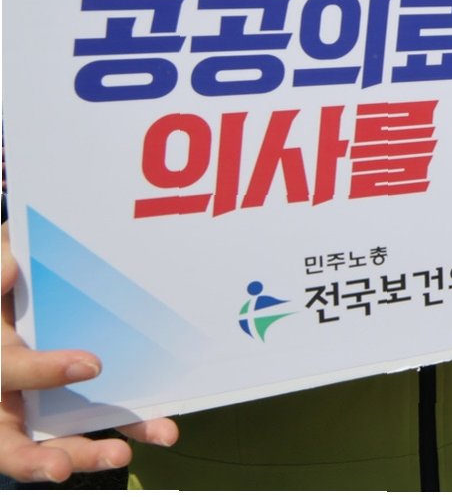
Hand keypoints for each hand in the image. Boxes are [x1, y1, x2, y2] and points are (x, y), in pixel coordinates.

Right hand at [0, 222, 177, 482]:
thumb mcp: (4, 258)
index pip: (6, 371)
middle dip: (34, 458)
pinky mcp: (77, 409)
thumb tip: (8, 270)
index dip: (40, 371)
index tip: (90, 364)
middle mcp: (6, 396)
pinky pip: (100, 426)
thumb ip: (0, 263)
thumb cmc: (15, 275)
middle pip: (9, 442)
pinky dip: (130, 430)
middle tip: (62, 466)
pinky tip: (162, 431)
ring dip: (87, 455)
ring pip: (53, 447)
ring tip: (122, 455)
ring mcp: (40, 409)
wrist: (34, 281)